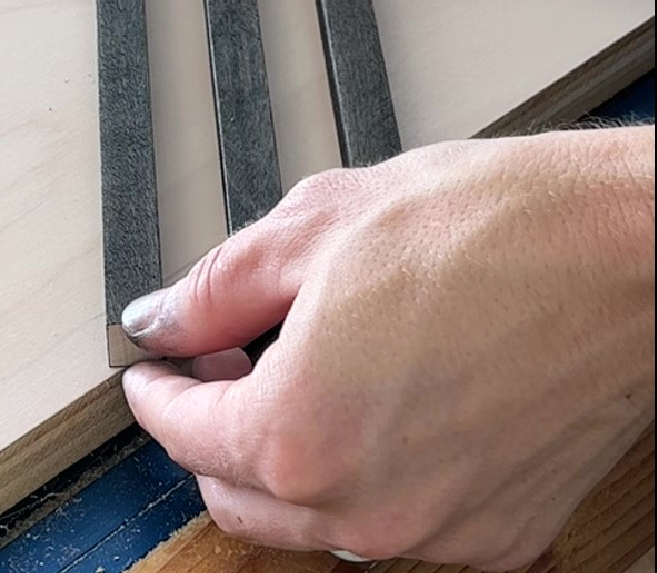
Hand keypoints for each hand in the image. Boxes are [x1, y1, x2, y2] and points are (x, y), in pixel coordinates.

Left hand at [121, 128, 655, 567]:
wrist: (627, 249)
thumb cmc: (494, 229)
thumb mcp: (312, 230)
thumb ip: (213, 290)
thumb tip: (162, 319)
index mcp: (304, 434)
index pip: (183, 433)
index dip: (154, 390)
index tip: (152, 367)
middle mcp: (369, 508)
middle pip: (237, 492)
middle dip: (209, 429)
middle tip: (216, 364)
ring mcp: (439, 532)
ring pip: (312, 518)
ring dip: (281, 457)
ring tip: (294, 375)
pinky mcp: (500, 531)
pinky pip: (392, 523)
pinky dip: (356, 476)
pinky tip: (369, 407)